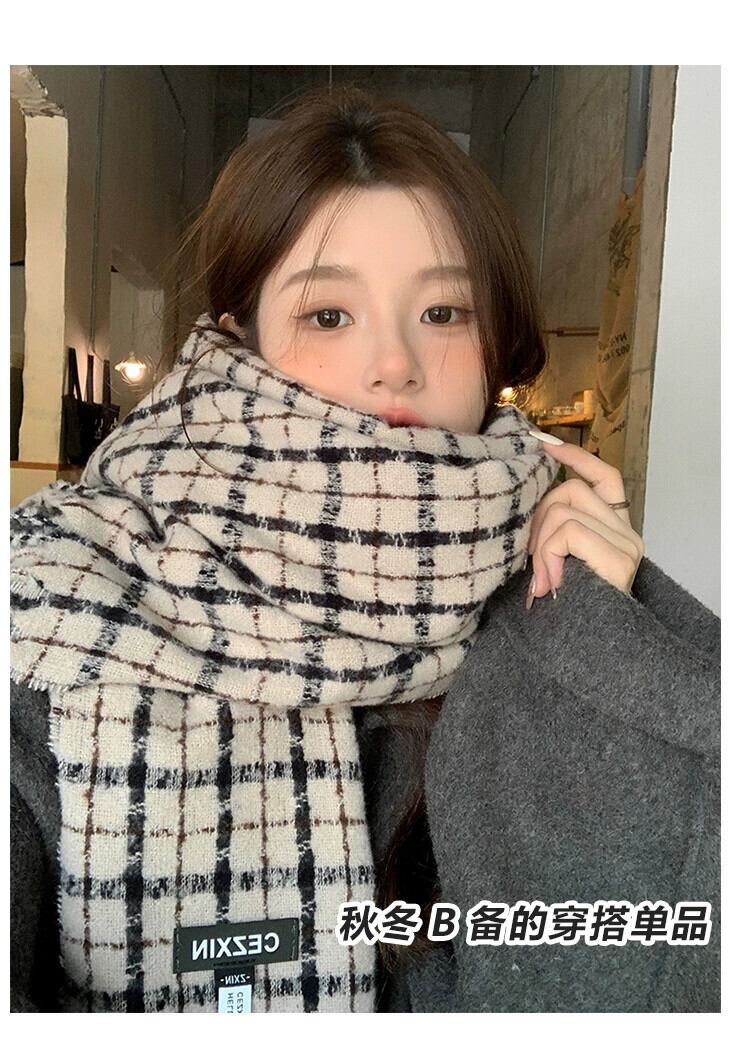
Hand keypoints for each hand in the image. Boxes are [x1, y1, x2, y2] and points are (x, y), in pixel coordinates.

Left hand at [527, 438, 644, 604]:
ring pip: (564, 508)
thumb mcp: (557, 566)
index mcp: (614, 532)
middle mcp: (628, 535)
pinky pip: (567, 531)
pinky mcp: (619, 558)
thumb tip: (527, 504)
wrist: (589, 658)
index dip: (576, 458)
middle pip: (570, 490)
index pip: (605, 477)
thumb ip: (554, 534)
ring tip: (542, 579)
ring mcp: (627, 545)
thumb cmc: (565, 617)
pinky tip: (549, 584)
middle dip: (538, 519)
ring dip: (540, 542)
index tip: (544, 445)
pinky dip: (548, 555)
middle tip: (532, 562)